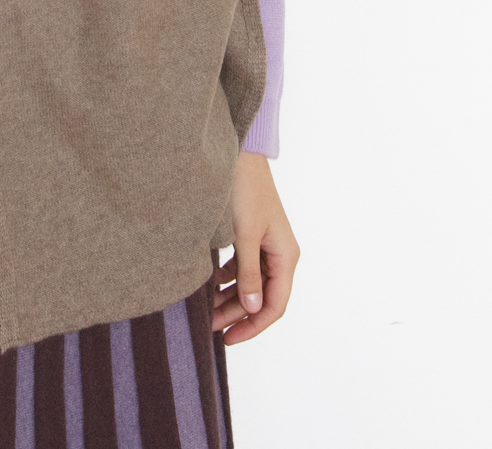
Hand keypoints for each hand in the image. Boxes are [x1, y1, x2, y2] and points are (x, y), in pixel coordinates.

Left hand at [212, 151, 299, 343]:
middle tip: (209, 326)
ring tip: (206, 310)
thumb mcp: (245, 234)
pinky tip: (210, 285)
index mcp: (286, 256)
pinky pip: (242, 268)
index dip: (253, 326)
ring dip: (230, 298)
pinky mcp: (252, 236)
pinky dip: (227, 279)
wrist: (239, 153)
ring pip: (250, 283)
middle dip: (237, 314)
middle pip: (261, 297)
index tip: (228, 338)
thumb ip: (249, 273)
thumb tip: (254, 308)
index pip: (275, 305)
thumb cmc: (245, 189)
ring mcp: (266, 245)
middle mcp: (279, 254)